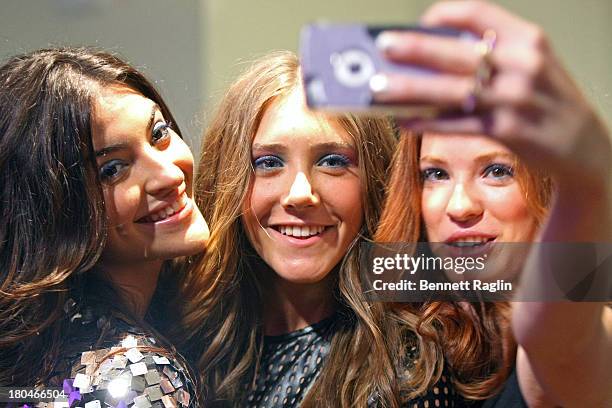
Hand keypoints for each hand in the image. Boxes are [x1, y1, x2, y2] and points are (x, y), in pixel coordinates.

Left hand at [374, 0, 610, 187]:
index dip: (444, 14)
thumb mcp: (531, 64)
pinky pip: (456, 124)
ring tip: (376, 87)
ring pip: (450, 91)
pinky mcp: (506, 131)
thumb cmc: (546, 100)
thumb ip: (491, 54)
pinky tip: (403, 120)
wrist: (583, 146)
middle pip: (457, 52)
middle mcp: (522, 65)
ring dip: (408, 89)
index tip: (420, 22)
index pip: (478, 12)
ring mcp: (514, 99)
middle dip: (415, 48)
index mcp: (527, 39)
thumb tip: (429, 57)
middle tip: (382, 46)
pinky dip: (427, 122)